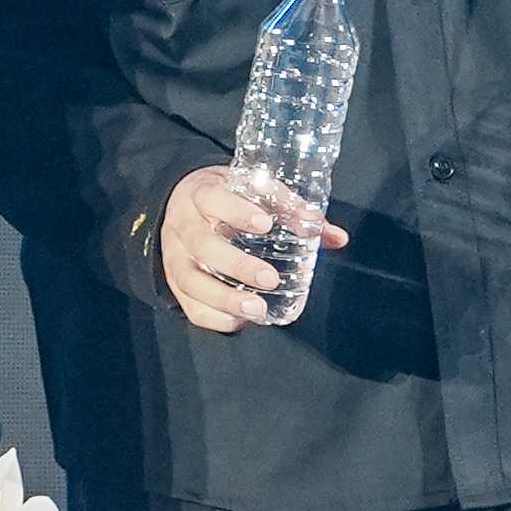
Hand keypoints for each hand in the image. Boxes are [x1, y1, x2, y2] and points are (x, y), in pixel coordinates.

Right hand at [157, 161, 319, 334]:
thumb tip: (336, 238)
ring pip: (190, 280)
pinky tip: (240, 320)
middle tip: (270, 278)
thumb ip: (292, 210)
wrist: (183, 203)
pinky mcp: (175, 282)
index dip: (236, 211)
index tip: (265, 224)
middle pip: (201, 245)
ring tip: (257, 310)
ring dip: (223, 298)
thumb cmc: (227, 197)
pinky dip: (214, 317)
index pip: (212, 199)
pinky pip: (189, 305)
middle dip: (236, 264)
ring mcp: (174, 256)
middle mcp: (182, 224)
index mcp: (201, 192)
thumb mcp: (253, 190)